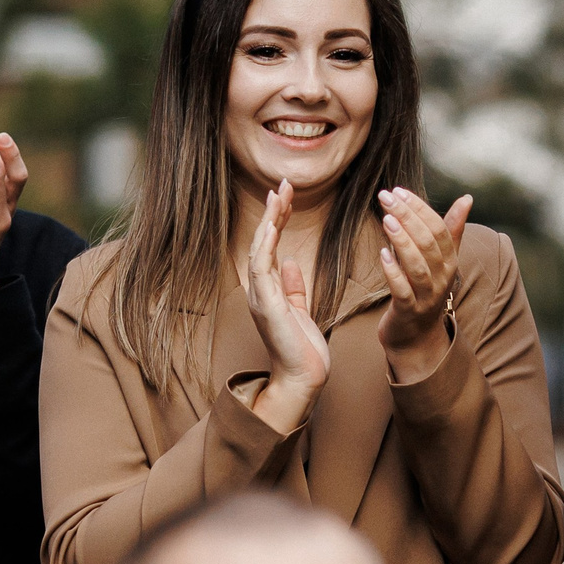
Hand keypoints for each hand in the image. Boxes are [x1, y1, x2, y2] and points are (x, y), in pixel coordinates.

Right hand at [240, 181, 331, 433]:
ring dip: (269, 222)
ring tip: (278, 196)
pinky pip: (261, 271)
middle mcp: (260, 290)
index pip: (270, 245)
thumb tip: (291, 261)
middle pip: (263, 242)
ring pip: (260, 250)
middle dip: (273, 212)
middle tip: (283, 184)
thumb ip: (293, 287)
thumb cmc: (302, 350)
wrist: (303, 379)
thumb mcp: (301, 311)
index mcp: (268, 289)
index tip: (286, 195)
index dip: (277, 218)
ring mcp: (260, 297)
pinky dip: (266, 247)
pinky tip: (273, 227)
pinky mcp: (267, 307)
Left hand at [377, 187, 472, 376]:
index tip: (399, 191)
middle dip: (407, 217)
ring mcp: (426, 296)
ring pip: (417, 266)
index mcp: (450, 261)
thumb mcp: (440, 259)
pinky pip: (403, 290)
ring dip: (402, 241)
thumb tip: (467, 198)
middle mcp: (442, 278)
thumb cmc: (424, 289)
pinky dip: (393, 272)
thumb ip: (451, 229)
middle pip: (428, 243)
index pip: (439, 229)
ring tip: (386, 220)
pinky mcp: (409, 311)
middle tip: (386, 197)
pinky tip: (383, 254)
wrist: (415, 335)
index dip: (420, 208)